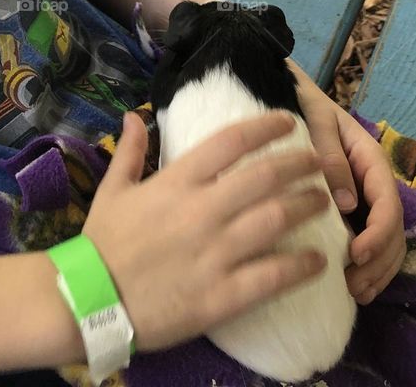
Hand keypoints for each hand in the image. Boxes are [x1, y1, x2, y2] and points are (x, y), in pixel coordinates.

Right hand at [81, 110, 329, 354]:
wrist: (89, 301)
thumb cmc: (102, 243)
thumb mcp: (112, 190)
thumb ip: (130, 151)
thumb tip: (135, 114)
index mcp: (176, 181)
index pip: (231, 141)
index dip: (264, 126)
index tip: (288, 121)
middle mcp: (202, 210)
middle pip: (264, 177)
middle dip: (299, 164)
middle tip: (319, 162)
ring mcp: (215, 253)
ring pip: (276, 220)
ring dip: (307, 207)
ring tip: (325, 202)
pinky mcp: (222, 295)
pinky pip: (272, 276)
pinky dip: (301, 266)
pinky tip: (318, 261)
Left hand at [292, 70, 406, 304]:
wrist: (289, 96)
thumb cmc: (302, 104)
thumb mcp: (316, 121)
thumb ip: (330, 155)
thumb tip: (347, 203)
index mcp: (370, 159)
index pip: (387, 202)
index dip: (379, 233)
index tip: (358, 254)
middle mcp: (373, 183)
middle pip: (393, 230)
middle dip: (380, 262)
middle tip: (354, 286)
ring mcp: (364, 199)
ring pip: (386, 242)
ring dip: (377, 271)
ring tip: (354, 293)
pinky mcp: (351, 212)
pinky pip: (368, 243)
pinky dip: (367, 267)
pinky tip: (350, 287)